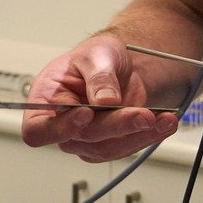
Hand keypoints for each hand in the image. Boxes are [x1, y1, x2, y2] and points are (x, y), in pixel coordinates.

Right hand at [21, 33, 181, 162]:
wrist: (118, 65)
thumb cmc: (96, 56)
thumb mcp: (97, 54)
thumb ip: (99, 76)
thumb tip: (104, 100)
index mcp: (45, 101)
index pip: (38, 130)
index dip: (59, 128)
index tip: (85, 114)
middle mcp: (61, 125)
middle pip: (82, 139)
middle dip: (116, 126)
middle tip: (141, 114)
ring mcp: (84, 138)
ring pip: (108, 148)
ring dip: (138, 134)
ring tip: (163, 118)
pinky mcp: (108, 143)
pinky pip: (126, 147)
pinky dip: (148, 135)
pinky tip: (164, 122)